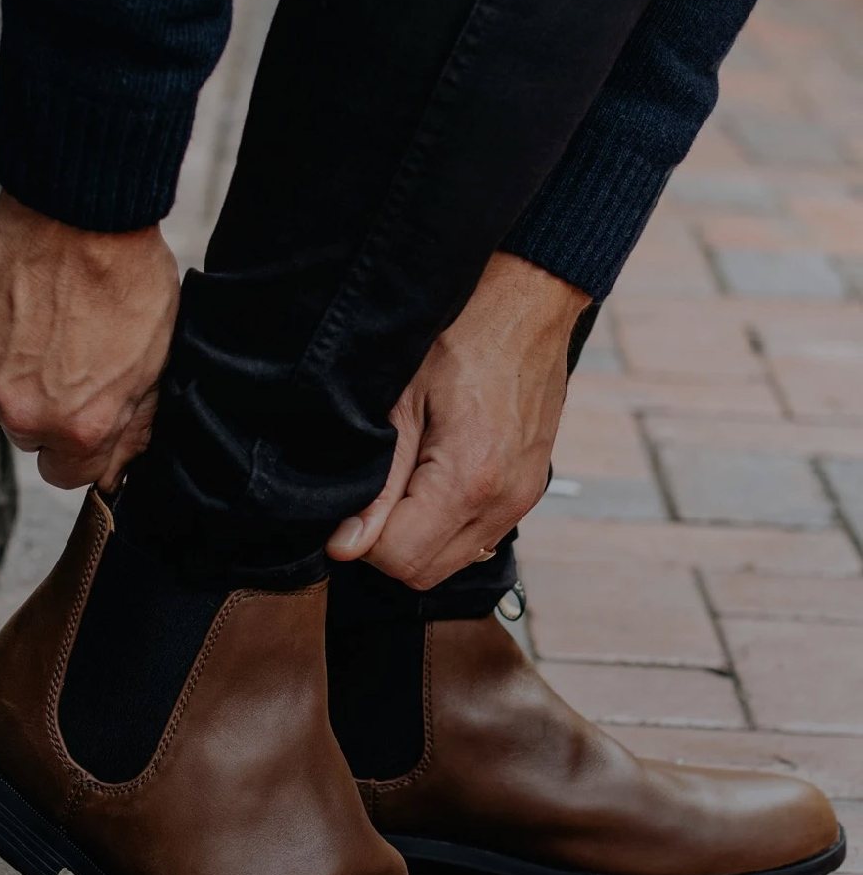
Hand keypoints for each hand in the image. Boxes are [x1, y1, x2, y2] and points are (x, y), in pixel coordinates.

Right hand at [0, 191, 179, 489]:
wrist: (81, 211)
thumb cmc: (128, 282)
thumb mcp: (154, 366)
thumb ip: (132, 426)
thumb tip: (117, 468)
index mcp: (79, 428)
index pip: (67, 475)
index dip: (81, 445)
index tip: (86, 415)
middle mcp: (23, 413)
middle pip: (29, 437)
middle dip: (48, 409)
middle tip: (70, 358)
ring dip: (12, 381)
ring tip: (43, 333)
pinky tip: (19, 311)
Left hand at [326, 253, 588, 588]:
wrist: (528, 302)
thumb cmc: (462, 335)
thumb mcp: (401, 402)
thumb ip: (377, 484)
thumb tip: (346, 546)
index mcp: (470, 479)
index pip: (399, 559)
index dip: (361, 541)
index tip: (347, 507)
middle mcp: (505, 502)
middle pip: (423, 572)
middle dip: (385, 545)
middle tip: (370, 493)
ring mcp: (522, 500)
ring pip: (449, 562)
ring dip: (415, 538)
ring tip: (403, 481)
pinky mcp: (528, 492)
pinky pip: (475, 538)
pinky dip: (444, 527)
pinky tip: (431, 482)